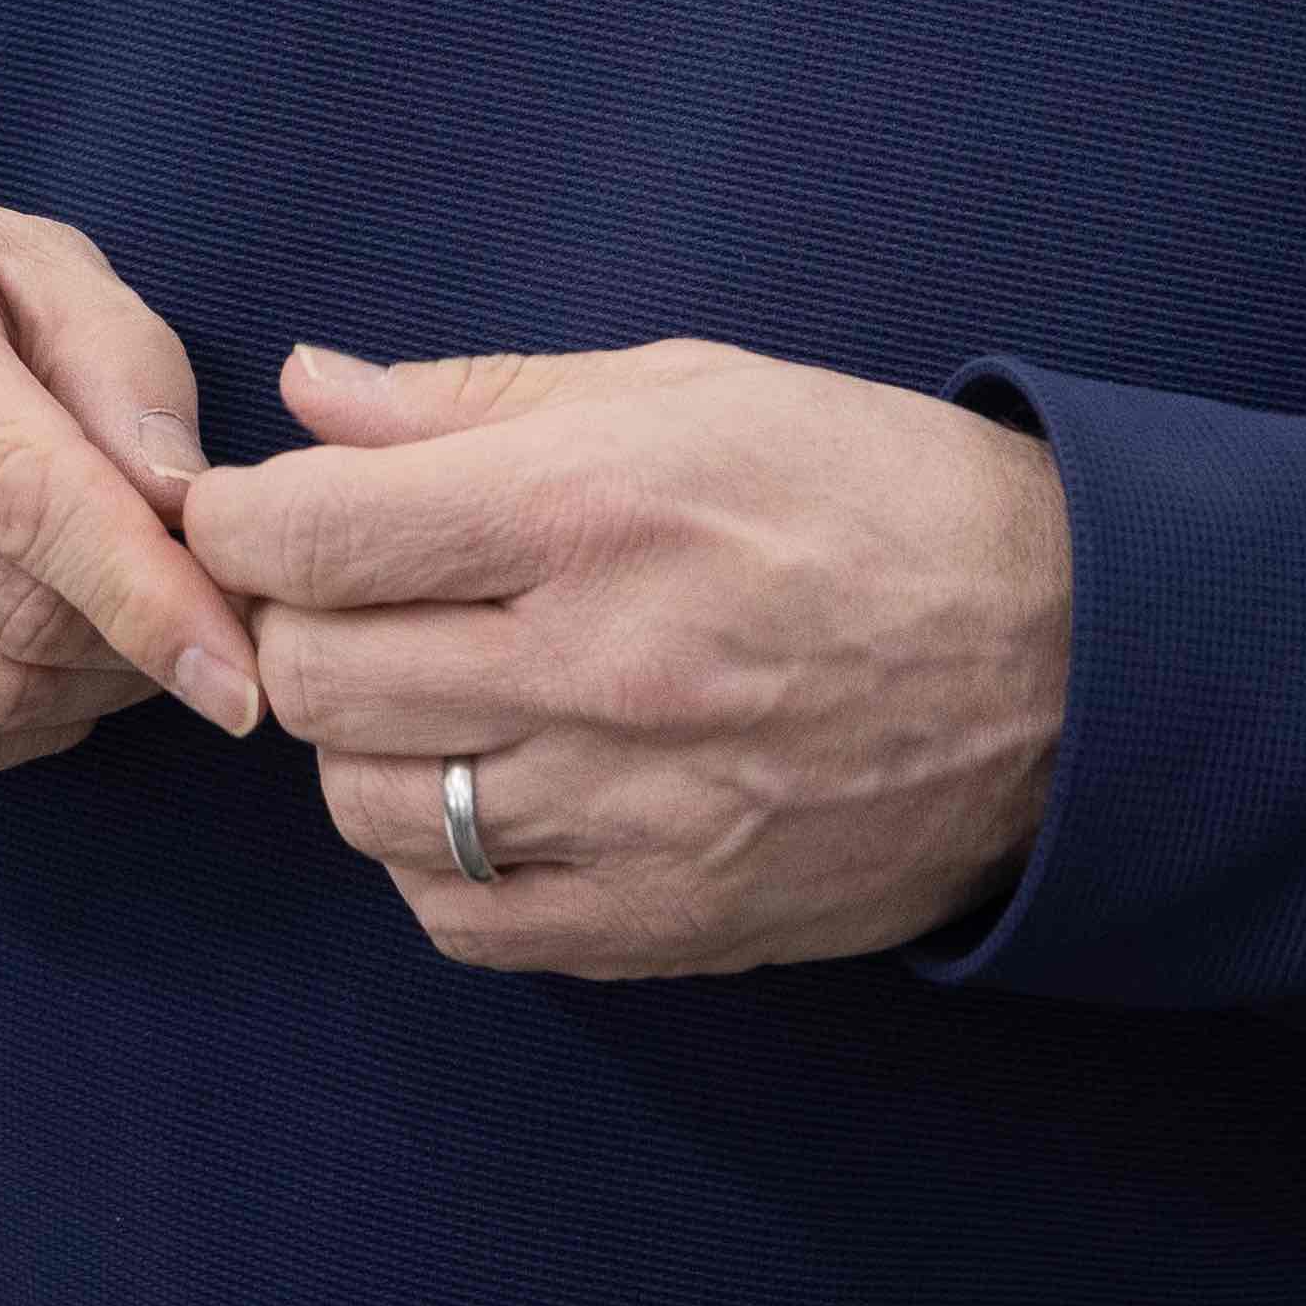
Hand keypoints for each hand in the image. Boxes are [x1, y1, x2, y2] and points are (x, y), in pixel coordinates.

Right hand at [0, 167, 264, 784]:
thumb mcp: (13, 250)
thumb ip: (118, 361)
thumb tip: (187, 503)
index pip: (16, 492)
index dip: (144, 594)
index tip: (240, 674)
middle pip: (8, 614)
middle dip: (139, 642)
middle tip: (200, 613)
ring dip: (85, 693)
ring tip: (122, 632)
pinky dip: (10, 730)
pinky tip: (33, 666)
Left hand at [182, 339, 1070, 978]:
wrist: (1069, 664)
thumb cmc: (871, 492)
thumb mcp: (684, 386)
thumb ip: (474, 399)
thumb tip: (310, 393)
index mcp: (592, 511)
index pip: (310, 534)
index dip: (236, 520)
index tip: (246, 511)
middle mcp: (598, 669)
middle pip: (313, 678)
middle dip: (286, 628)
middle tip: (337, 597)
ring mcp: (632, 812)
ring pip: (369, 808)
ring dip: (359, 746)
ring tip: (423, 691)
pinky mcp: (670, 919)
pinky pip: (463, 918)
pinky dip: (438, 859)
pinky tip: (487, 790)